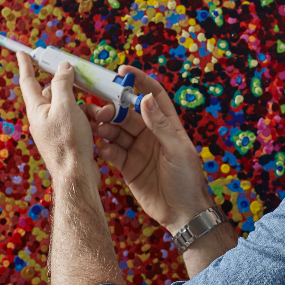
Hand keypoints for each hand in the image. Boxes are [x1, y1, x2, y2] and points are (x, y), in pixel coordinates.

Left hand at [16, 51, 98, 184]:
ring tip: (101, 113)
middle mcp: (43, 118)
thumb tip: (62, 67)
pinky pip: (78, 120)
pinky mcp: (68, 138)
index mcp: (37, 109)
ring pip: (71, 107)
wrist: (77, 175)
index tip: (22, 52)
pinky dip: (89, 118)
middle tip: (85, 81)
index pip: (28, 81)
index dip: (26, 65)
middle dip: (72, 88)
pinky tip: (100, 124)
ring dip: (87, 106)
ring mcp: (55, 129)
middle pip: (55, 93)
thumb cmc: (68, 141)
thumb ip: (63, 84)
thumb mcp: (66, 106)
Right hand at [83, 65, 214, 234]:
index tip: (122, 71)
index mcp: (167, 125)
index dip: (139, 81)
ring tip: (96, 127)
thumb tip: (145, 98)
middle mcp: (151, 134)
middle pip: (128, 113)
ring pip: (117, 131)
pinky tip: (102, 147)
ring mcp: (138, 150)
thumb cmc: (188, 179)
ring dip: (106, 127)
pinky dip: (105, 147)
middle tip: (101, 110)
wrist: (182, 213)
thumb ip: (160, 126)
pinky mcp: (128, 166)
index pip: (152, 95)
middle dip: (114, 108)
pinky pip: (113, 151)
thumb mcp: (177, 150)